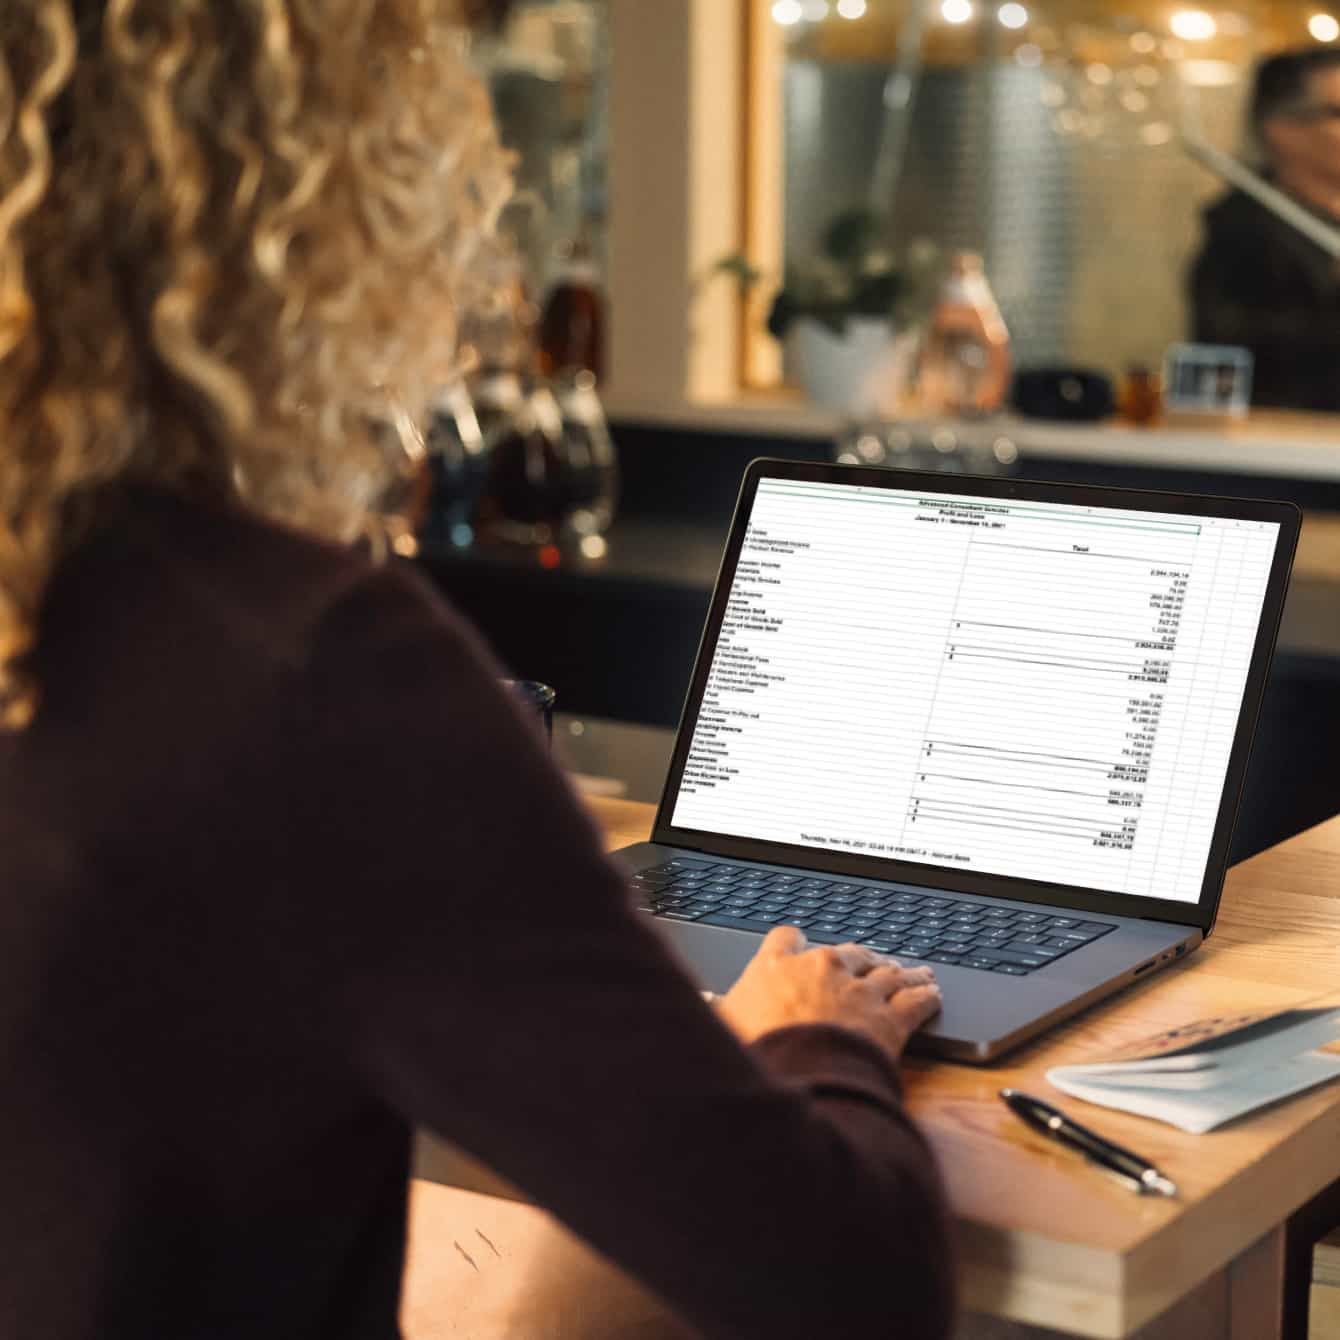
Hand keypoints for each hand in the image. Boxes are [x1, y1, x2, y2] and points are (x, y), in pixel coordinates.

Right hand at [718, 927, 940, 1062]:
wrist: (799, 1078)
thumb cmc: (756, 1057)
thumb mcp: (723, 1030)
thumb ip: (722, 1014)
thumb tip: (704, 1013)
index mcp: (777, 966)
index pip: (786, 938)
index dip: (796, 943)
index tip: (801, 947)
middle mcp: (821, 968)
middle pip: (848, 952)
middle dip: (862, 959)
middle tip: (872, 964)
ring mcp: (859, 990)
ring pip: (889, 971)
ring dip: (903, 972)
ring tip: (916, 973)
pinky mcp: (890, 1018)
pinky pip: (917, 999)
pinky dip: (927, 996)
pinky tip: (933, 995)